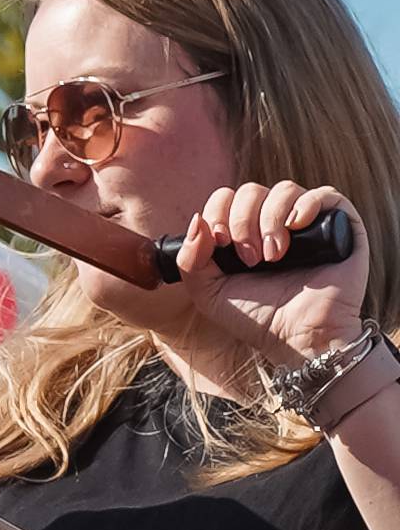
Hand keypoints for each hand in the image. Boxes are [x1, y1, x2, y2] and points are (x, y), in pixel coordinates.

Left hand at [171, 178, 369, 365]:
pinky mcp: (340, 227)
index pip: (226, 198)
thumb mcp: (208, 293)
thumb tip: (197, 220)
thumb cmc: (258, 318)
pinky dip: (306, 204)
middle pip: (251, 191)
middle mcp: (276, 222)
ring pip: (284, 189)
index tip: (223, 244)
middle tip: (250, 259)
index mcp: (246, 231)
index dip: (219, 213)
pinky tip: (296, 226)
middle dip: (243, 222)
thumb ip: (189, 259)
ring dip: (271, 219)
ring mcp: (309, 222)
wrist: (299, 340)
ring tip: (274, 257)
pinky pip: (326, 194)